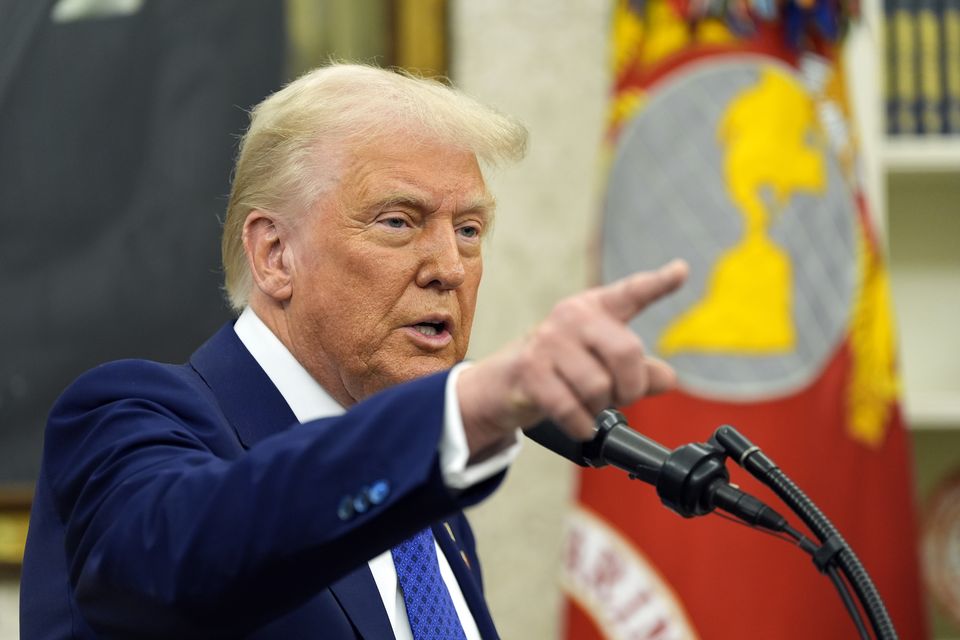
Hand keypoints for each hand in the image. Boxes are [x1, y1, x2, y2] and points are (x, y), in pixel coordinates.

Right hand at [457, 259, 687, 455]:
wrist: (505, 383)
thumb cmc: (561, 368)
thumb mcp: (602, 363)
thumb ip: (639, 370)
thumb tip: (668, 378)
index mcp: (595, 309)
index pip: (631, 293)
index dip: (659, 283)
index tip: (681, 271)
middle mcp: (572, 317)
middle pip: (626, 353)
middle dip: (631, 387)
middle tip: (621, 397)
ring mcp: (549, 342)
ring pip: (598, 386)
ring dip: (600, 408)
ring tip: (590, 406)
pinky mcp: (531, 370)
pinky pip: (571, 407)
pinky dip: (583, 425)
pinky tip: (581, 424)